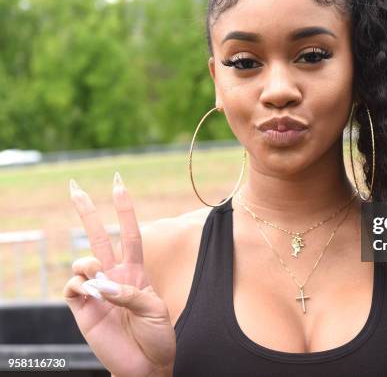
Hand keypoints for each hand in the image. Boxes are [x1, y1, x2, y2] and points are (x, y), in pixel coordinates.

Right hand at [63, 172, 175, 376]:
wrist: (146, 364)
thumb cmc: (156, 335)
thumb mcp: (154, 309)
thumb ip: (131, 293)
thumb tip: (102, 285)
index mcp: (136, 271)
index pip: (129, 234)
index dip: (124, 211)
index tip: (118, 185)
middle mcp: (114, 277)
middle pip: (98, 237)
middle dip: (87, 212)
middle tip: (75, 187)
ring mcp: (97, 291)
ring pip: (82, 261)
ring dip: (88, 263)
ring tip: (98, 279)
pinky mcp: (82, 309)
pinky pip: (72, 287)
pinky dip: (79, 285)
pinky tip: (90, 293)